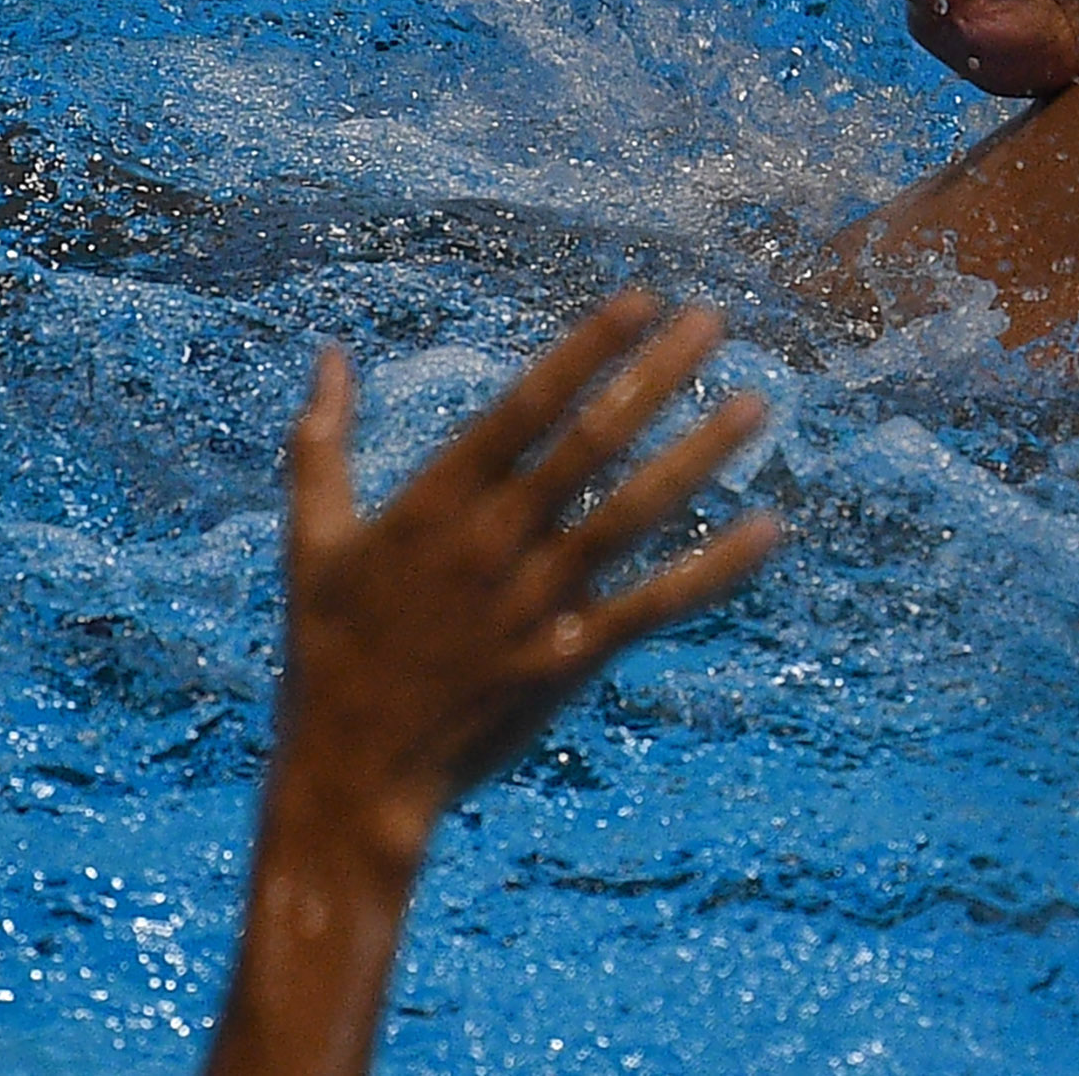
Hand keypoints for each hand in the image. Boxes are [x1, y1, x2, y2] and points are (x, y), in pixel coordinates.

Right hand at [267, 293, 780, 872]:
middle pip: (592, 444)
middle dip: (657, 377)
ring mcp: (536, 603)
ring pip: (633, 514)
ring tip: (755, 405)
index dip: (588, 350)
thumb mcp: (311, 541)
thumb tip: (332, 355)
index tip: (642, 300)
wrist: (353, 778)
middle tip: (716, 320)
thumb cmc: (329, 653)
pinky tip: (767, 531)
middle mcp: (493, 542)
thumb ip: (322, 444)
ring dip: (698, 455)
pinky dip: (715, 570)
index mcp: (435, 503)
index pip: (526, 406)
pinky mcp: (568, 660)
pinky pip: (654, 605)